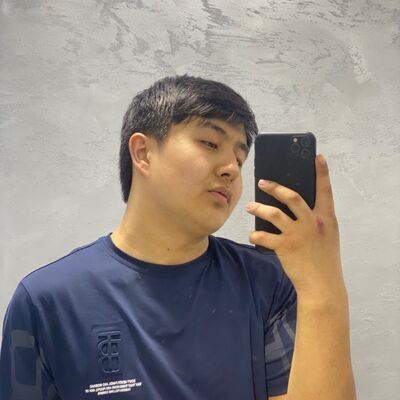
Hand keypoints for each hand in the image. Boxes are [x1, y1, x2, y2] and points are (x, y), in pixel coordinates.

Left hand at [246, 154, 345, 299]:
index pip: (325, 191)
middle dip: (275, 187)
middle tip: (262, 182)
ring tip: (249, 207)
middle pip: (292, 197)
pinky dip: (255, 235)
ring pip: (273, 214)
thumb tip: (295, 207)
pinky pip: (264, 236)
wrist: (322, 285)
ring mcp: (298, 234)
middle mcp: (313, 223)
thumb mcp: (326, 236)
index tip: (317, 157)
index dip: (321, 173)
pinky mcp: (285, 247)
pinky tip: (252, 236)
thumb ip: (315, 220)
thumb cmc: (324, 259)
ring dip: (258, 208)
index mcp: (326, 219)